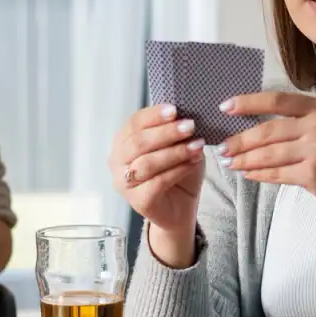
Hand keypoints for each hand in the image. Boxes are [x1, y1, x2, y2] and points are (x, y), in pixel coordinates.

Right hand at [109, 104, 205, 233]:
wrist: (181, 207)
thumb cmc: (177, 172)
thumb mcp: (177, 145)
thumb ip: (175, 131)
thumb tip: (184, 115)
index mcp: (123, 141)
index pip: (134, 123)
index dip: (154, 115)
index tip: (175, 110)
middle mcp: (118, 161)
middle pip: (138, 142)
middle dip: (166, 133)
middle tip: (190, 126)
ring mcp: (125, 183)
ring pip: (147, 163)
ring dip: (175, 152)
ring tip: (197, 146)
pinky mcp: (138, 201)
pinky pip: (158, 182)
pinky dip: (178, 170)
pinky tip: (193, 162)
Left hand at [218, 92, 315, 241]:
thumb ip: (295, 123)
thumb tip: (249, 126)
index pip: (277, 100)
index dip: (248, 102)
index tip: (225, 107)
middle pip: (268, 130)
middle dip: (240, 140)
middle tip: (222, 147)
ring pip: (269, 154)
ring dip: (245, 160)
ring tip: (229, 163)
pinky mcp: (314, 174)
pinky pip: (276, 173)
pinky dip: (259, 174)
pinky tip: (248, 174)